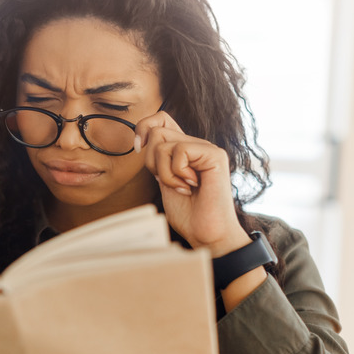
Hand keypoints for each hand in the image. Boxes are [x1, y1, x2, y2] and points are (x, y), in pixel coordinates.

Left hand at [134, 112, 249, 256]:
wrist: (207, 234)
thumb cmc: (188, 214)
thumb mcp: (164, 180)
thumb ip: (157, 159)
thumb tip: (141, 139)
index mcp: (184, 149)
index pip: (161, 118)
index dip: (144, 128)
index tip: (139, 149)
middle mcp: (196, 144)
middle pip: (156, 130)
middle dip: (150, 160)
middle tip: (167, 181)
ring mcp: (206, 148)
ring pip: (162, 141)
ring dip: (163, 171)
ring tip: (181, 187)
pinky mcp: (215, 155)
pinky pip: (179, 151)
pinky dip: (176, 173)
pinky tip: (190, 186)